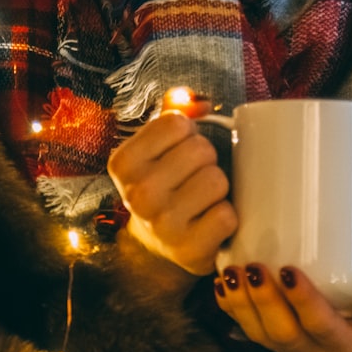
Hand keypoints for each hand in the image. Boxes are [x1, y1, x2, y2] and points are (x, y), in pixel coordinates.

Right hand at [107, 98, 236, 280]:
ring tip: (202, 200)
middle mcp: (137, 193)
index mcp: (124, 162)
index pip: (176, 123)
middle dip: (207, 161)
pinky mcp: (189, 249)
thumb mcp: (157, 148)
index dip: (189, 134)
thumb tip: (200, 103)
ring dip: (219, 189)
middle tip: (194, 179)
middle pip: (201, 149)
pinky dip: (226, 217)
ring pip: (217, 180)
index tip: (179, 153)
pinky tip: (209, 223)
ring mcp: (162, 224)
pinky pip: (227, 216)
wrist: (159, 246)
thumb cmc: (166, 186)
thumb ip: (174, 111)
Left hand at [214, 266, 351, 351]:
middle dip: (264, 301)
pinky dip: (231, 307)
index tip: (289, 270)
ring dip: (242, 304)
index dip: (302, 302)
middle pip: (284, 334)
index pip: (322, 328)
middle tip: (253, 267)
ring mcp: (292, 349)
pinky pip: (247, 328)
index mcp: (348, 348)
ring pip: (260, 334)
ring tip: (233, 272)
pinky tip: (222, 282)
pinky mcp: (275, 338)